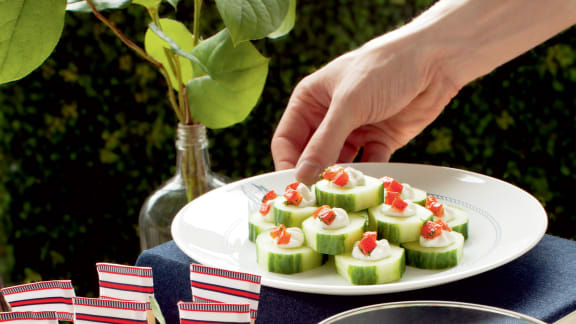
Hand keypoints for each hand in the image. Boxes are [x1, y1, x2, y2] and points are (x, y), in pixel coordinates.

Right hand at [271, 32, 460, 184]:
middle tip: (317, 199)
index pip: (287, 140)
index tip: (293, 189)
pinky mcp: (380, 139)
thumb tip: (301, 177)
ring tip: (343, 196)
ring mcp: (355, 129)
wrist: (435, 61)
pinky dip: (369, 176)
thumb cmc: (384, 69)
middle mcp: (329, 116)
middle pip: (312, 155)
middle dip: (314, 175)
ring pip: (340, 163)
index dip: (287, 164)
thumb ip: (324, 143)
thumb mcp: (348, 105)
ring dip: (341, 179)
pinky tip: (370, 185)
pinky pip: (369, 164)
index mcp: (310, 101)